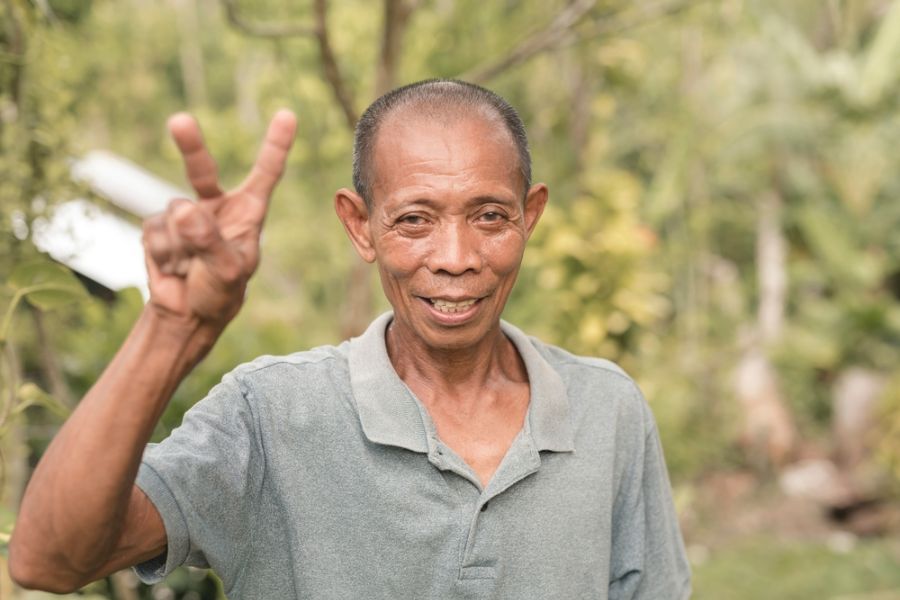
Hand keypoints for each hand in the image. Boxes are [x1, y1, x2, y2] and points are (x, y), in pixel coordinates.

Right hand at [142, 110, 296, 326]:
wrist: (187, 314)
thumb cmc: (220, 292)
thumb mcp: (227, 272)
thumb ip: (209, 241)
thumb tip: (183, 208)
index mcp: (248, 213)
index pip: (265, 174)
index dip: (276, 145)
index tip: (288, 115)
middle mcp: (217, 207)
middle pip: (201, 170)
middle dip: (189, 145)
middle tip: (179, 121)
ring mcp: (185, 214)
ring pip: (174, 215)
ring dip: (180, 247)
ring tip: (190, 267)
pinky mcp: (159, 226)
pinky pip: (155, 231)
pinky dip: (163, 253)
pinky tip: (173, 267)